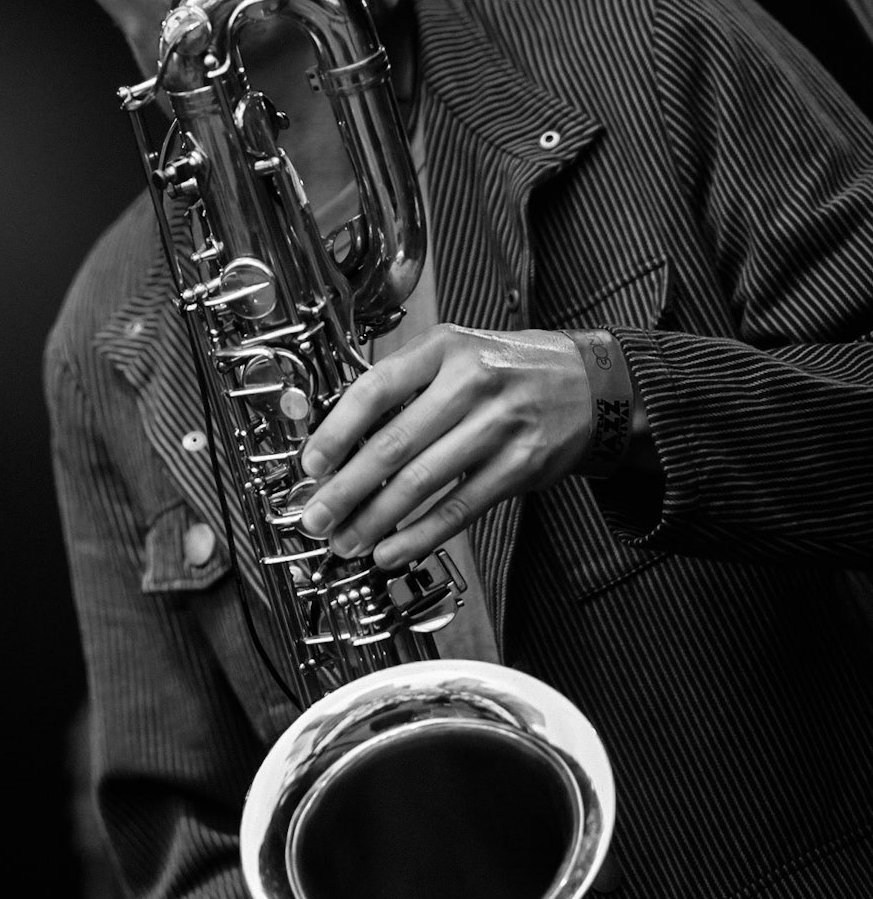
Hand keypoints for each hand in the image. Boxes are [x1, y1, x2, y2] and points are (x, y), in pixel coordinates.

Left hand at [296, 325, 593, 568]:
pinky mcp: (521, 466)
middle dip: (346, 488)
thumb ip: (403, 386)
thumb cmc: (506, 369)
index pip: (376, 389)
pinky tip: (394, 550)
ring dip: (376, 519)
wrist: (588, 384)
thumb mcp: (454, 354)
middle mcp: (471, 382)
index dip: (337, 431)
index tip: (311, 463)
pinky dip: (421, 535)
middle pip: (394, 443)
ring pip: (422, 481)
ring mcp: (499, 426)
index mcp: (444, 348)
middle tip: (316, 516)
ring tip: (348, 540)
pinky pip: (460, 508)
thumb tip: (341, 437)